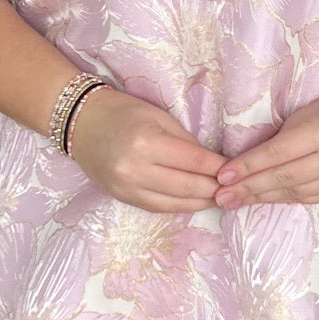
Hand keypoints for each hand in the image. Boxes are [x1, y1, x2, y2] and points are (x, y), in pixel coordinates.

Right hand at [65, 86, 224, 212]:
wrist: (82, 123)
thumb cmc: (123, 112)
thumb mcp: (159, 117)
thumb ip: (186, 142)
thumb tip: (213, 163)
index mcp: (147, 142)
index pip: (194, 160)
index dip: (219, 168)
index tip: (236, 170)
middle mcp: (136, 169)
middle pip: (187, 186)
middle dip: (215, 188)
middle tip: (235, 189)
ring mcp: (127, 188)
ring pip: (174, 203)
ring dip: (201, 202)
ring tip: (220, 199)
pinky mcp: (122, 198)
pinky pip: (157, 208)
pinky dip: (180, 206)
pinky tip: (195, 203)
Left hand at [212, 89, 318, 207]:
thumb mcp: (304, 117)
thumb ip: (279, 142)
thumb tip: (243, 166)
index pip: (277, 153)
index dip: (248, 166)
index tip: (222, 176)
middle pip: (283, 177)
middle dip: (248, 188)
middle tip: (221, 196)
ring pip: (293, 193)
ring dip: (261, 197)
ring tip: (235, 200)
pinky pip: (306, 199)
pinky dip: (282, 199)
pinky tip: (263, 198)